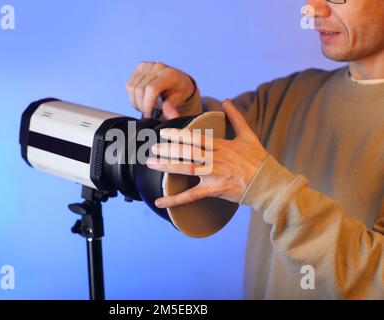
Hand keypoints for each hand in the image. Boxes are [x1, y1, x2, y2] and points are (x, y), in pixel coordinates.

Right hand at [125, 61, 195, 118]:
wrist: (178, 79)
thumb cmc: (178, 91)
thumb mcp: (179, 100)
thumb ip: (171, 106)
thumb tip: (167, 113)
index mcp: (169, 74)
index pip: (152, 89)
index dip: (147, 104)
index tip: (148, 115)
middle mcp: (158, 67)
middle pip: (140, 89)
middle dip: (141, 106)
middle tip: (147, 113)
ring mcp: (148, 65)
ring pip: (131, 87)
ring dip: (135, 102)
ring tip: (144, 107)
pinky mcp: (140, 66)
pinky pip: (129, 84)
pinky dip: (132, 96)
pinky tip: (141, 100)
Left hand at [146, 99, 268, 207]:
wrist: (268, 183)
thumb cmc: (258, 159)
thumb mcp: (248, 135)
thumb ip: (235, 117)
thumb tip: (226, 101)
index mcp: (221, 145)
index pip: (195, 138)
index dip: (178, 134)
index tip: (164, 132)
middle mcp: (215, 158)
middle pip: (187, 151)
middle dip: (168, 149)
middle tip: (152, 148)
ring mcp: (214, 174)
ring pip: (186, 168)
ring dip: (167, 166)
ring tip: (151, 163)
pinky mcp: (214, 190)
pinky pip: (191, 196)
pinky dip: (175, 199)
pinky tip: (160, 202)